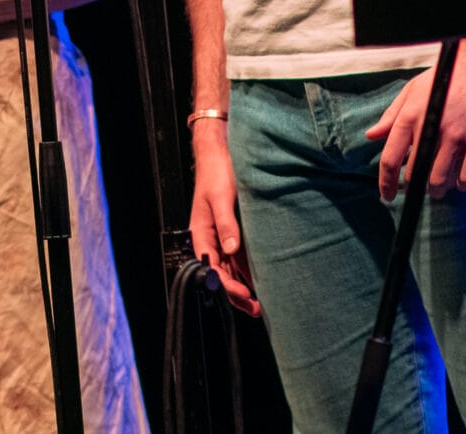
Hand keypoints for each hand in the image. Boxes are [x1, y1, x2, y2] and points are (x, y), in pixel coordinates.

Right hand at [187, 126, 261, 316]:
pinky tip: (265, 281)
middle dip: (237, 295)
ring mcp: (223, 238)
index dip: (227, 286)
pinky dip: (250, 272)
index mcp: (201, 235)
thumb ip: (226, 223)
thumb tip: (231, 249)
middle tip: (258, 309)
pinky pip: (241, 258)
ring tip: (264, 303)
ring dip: (245, 286)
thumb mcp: (220, 198)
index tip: (245, 295)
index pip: (211, 269)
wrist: (221, 155)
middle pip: (221, 275)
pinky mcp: (235, 233)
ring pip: (232, 270)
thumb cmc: (216, 174)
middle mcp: (211, 241)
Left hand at [367, 41, 465, 199]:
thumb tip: (372, 136)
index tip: (387, 195)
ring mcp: (456, 135)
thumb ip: (392, 115)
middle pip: (415, 172)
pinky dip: (463, 184)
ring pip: (441, 178)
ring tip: (438, 189)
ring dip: (438, 189)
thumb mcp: (412, 90)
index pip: (391, 157)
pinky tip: (460, 184)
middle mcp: (431, 127)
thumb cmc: (444, 77)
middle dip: (414, 187)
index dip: (386, 182)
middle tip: (418, 189)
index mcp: (410, 116)